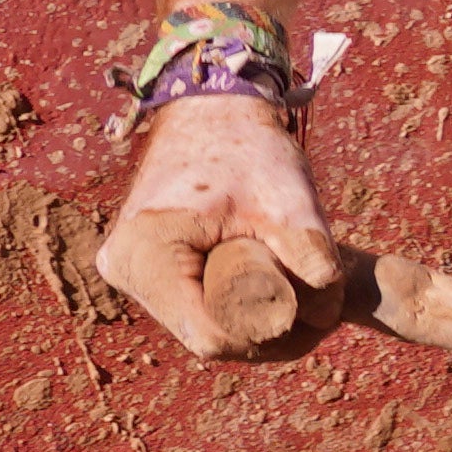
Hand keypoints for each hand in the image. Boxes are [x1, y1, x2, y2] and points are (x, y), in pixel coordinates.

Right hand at [98, 93, 347, 360]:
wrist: (212, 110)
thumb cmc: (249, 148)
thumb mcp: (288, 198)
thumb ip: (309, 251)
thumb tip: (328, 311)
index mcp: (145, 252)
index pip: (210, 334)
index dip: (269, 340)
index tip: (320, 325)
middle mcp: (123, 267)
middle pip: (205, 335)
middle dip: (267, 336)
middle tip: (324, 319)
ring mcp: (127, 268)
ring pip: (200, 324)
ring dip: (253, 325)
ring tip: (308, 308)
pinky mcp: (142, 266)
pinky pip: (193, 305)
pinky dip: (234, 308)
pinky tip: (278, 298)